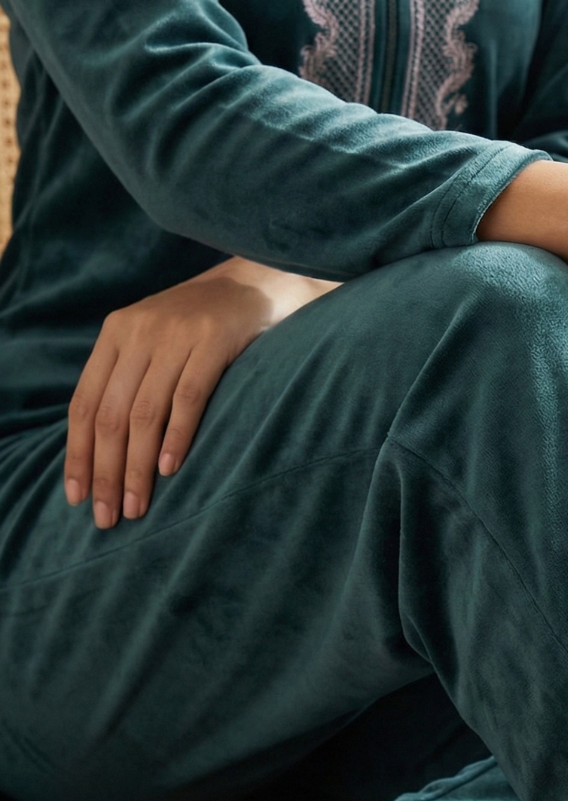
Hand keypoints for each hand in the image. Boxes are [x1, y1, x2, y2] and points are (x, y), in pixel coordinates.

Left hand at [65, 258, 338, 528]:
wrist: (257, 285)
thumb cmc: (205, 327)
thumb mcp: (156, 342)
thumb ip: (130, 379)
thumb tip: (105, 448)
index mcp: (115, 334)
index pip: (84, 403)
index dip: (78, 453)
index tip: (76, 496)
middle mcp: (138, 333)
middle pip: (110, 414)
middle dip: (105, 470)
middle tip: (108, 515)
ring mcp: (176, 335)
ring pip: (144, 412)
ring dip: (136, 466)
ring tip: (136, 505)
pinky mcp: (213, 342)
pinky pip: (188, 397)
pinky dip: (176, 436)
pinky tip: (168, 468)